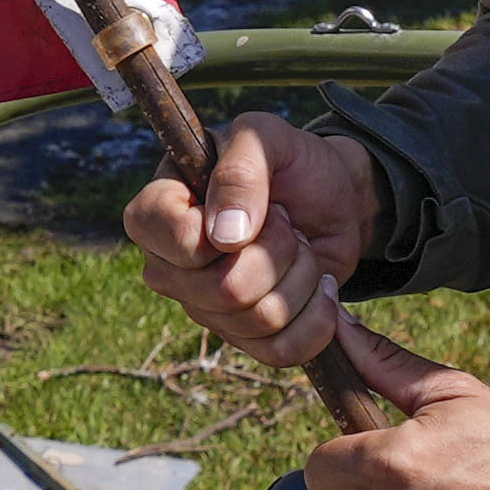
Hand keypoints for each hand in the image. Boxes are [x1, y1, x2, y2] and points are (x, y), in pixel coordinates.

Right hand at [126, 116, 380, 370]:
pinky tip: (319, 287)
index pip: (178, 243)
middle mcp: (169, 265)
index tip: (256, 210)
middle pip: (225, 291)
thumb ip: (240, 169)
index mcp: (157, 210)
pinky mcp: (242, 337)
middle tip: (287, 225)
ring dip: (301, 279)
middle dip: (279, 253)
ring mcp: (203, 307)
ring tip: (300, 249)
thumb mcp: (267, 138)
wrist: (332, 199)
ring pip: (258, 320)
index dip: (225, 234)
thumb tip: (224, 236)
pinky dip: (316, 319)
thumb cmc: (289, 162)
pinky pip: (280, 352)